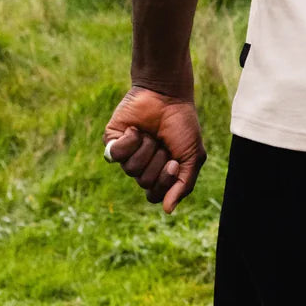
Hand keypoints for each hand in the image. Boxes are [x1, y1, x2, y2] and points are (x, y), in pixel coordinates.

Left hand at [103, 86, 206, 213]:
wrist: (168, 95)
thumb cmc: (182, 124)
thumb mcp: (192, 155)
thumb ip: (183, 184)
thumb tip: (168, 211)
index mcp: (159, 171)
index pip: (155, 195)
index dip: (164, 181)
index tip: (175, 161)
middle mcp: (142, 165)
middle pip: (144, 182)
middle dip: (158, 160)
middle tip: (163, 143)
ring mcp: (127, 154)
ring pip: (131, 169)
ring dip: (146, 148)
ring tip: (151, 133)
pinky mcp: (112, 141)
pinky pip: (115, 155)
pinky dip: (129, 141)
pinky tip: (136, 129)